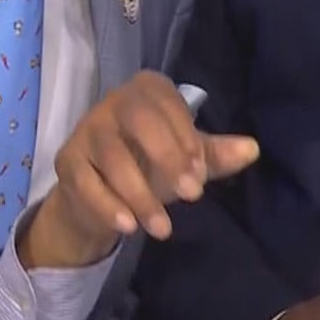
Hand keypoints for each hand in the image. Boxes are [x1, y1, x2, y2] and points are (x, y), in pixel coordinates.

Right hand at [23, 71, 258, 267]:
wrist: (101, 195)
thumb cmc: (150, 165)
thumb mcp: (186, 160)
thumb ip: (216, 155)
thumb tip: (252, 149)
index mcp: (148, 92)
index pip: (168, 104)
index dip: (186, 138)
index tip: (201, 175)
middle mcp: (114, 103)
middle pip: (139, 120)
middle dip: (168, 156)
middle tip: (191, 195)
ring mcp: (87, 130)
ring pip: (112, 156)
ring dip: (141, 195)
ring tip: (163, 228)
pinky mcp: (67, 161)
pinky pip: (86, 182)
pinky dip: (107, 205)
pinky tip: (129, 227)